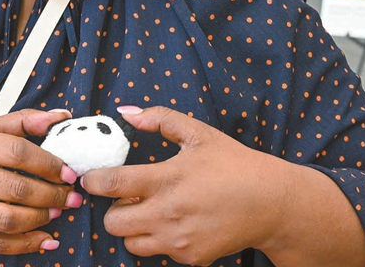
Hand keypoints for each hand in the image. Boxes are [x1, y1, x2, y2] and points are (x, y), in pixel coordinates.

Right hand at [0, 109, 81, 254]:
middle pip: (17, 188)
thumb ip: (20, 122)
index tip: (68, 171)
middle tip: (72, 195)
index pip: (18, 153)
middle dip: (53, 194)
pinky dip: (25, 245)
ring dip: (41, 218)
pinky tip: (45, 238)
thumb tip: (60, 116)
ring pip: (9, 218)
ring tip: (58, 211)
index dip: (49, 163)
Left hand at [81, 106, 287, 266]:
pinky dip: (159, 240)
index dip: (94, 181)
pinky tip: (176, 223)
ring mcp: (179, 239)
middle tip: (127, 198)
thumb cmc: (234, 164)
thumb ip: (160, 118)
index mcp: (168, 178)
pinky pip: (158, 253)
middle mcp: (169, 212)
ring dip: (133, 228)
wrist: (271, 202)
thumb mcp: (199, 133)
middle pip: (113, 223)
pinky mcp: (190, 257)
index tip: (93, 178)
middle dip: (113, 210)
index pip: (112, 185)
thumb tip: (126, 112)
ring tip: (152, 211)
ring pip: (131, 243)